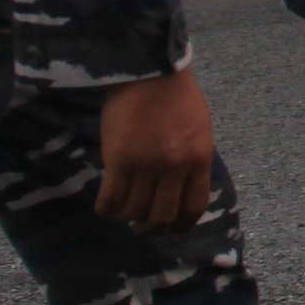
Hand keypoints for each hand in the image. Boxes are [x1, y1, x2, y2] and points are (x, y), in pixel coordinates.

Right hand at [95, 70, 217, 231]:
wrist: (148, 71)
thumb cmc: (176, 95)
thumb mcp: (198, 129)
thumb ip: (192, 159)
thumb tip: (181, 187)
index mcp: (199, 159)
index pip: (193, 206)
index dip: (181, 225)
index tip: (173, 233)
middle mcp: (175, 168)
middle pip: (162, 215)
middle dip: (151, 226)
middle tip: (142, 226)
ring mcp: (146, 166)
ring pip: (135, 210)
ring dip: (128, 217)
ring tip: (123, 213)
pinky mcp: (119, 160)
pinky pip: (111, 199)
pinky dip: (107, 208)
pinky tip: (106, 206)